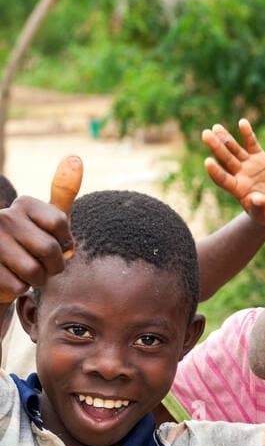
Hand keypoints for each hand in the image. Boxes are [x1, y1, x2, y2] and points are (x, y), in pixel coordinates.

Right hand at [0, 155, 82, 301]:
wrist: (1, 272)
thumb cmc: (31, 245)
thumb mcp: (49, 220)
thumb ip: (63, 193)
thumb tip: (75, 157)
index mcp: (24, 203)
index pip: (60, 224)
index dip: (66, 244)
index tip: (58, 244)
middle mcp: (2, 216)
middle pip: (50, 249)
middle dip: (54, 266)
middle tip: (45, 265)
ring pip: (33, 270)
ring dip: (36, 279)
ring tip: (26, 273)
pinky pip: (17, 286)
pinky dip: (19, 289)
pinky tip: (10, 280)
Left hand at [202, 119, 264, 226]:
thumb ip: (259, 206)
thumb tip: (256, 200)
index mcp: (237, 189)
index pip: (223, 179)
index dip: (216, 171)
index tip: (208, 162)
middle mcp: (239, 174)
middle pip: (225, 159)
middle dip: (216, 147)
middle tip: (205, 134)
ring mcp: (248, 165)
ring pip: (234, 149)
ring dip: (225, 138)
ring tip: (216, 127)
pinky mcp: (259, 158)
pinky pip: (252, 144)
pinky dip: (248, 134)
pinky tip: (242, 122)